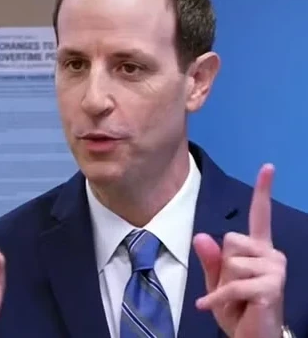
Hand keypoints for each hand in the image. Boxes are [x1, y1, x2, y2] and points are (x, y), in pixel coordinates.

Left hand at [193, 164, 285, 337]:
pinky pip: (231, 285)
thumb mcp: (216, 281)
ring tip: (237, 298)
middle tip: (233, 288)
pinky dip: (216, 299)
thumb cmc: (236, 308)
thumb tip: (201, 236)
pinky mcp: (272, 286)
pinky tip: (210, 306)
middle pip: (229, 240)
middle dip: (223, 266)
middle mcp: (270, 253)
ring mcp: (274, 269)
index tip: (268, 167)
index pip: (260, 214)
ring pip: (230, 262)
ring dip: (224, 284)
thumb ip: (210, 259)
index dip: (263, 190)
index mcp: (257, 248)